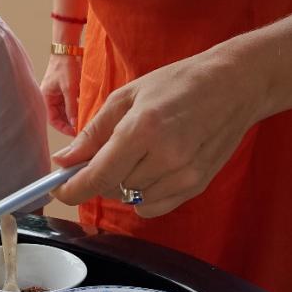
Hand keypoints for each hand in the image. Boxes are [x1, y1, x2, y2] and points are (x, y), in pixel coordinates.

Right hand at [40, 52, 81, 135]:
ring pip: (67, 111)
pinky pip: (72, 103)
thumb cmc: (65, 66)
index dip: (64, 127)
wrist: (68, 49)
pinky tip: (86, 110)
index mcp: (46, 98)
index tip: (75, 132)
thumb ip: (71, 107)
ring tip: (85, 119)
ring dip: (75, 115)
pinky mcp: (67, 90)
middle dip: (70, 122)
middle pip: (60, 117)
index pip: (53, 120)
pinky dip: (78, 107)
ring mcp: (59, 94)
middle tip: (82, 127)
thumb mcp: (69, 88)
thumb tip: (74, 123)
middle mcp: (51, 98)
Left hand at [49, 45, 261, 216]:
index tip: (57, 190)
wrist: (233, 85)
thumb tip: (63, 161)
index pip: (97, 176)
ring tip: (140, 152)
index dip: (71, 190)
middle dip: (101, 175)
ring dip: (124, 184)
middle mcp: (165, 156)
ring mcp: (184, 175)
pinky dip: (143, 195)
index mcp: (142, 129)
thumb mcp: (127, 97)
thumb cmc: (176, 84)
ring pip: (132, 199)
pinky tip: (153, 168)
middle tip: (109, 151)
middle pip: (113, 189)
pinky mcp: (197, 185)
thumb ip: (93, 133)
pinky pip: (154, 207)